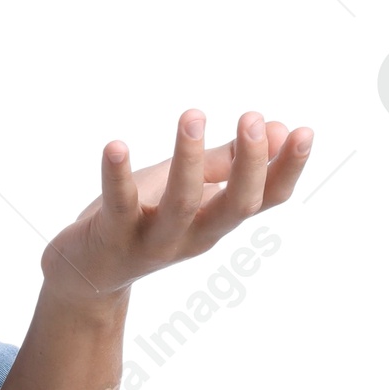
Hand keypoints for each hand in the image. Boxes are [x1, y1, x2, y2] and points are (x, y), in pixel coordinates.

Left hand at [41, 109, 312, 309]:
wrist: (84, 274)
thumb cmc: (141, 219)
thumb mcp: (187, 188)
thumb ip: (226, 163)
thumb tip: (278, 128)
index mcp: (215, 221)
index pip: (265, 200)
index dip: (287, 170)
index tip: (304, 132)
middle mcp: (192, 236)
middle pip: (234, 207)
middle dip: (249, 164)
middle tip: (252, 117)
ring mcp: (152, 240)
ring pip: (180, 205)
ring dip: (187, 159)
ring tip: (192, 115)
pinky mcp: (111, 236)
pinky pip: (118, 204)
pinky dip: (116, 175)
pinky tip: (115, 145)